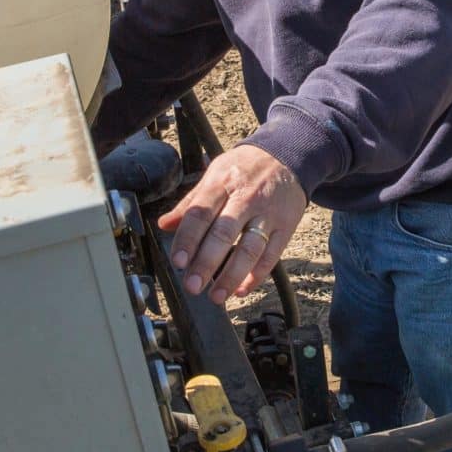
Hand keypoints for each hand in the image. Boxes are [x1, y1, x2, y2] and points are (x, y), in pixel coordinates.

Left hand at [156, 144, 307, 302]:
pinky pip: (272, 255)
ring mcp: (268, 214)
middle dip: (207, 262)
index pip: (201, 213)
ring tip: (216, 295)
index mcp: (222, 183)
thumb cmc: (244, 168)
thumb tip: (165, 225)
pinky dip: (257, 275)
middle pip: (224, 233)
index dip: (188, 239)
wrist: (287, 156)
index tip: (178, 261)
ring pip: (250, 248)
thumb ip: (191, 203)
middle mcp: (245, 198)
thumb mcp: (215, 174)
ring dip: (232, 276)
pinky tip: (242, 289)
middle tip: (192, 285)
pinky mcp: (286, 226)